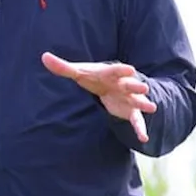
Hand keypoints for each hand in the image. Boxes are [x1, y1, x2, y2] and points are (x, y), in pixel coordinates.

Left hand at [41, 52, 156, 142]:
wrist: (108, 84)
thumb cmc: (93, 76)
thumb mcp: (79, 72)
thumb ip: (63, 67)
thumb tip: (44, 57)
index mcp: (110, 73)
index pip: (116, 70)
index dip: (121, 70)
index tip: (129, 69)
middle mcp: (123, 84)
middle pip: (130, 84)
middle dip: (136, 86)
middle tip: (143, 87)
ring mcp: (128, 97)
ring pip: (137, 100)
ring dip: (143, 103)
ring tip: (151, 107)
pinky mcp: (130, 111)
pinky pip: (136, 120)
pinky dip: (140, 128)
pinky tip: (143, 138)